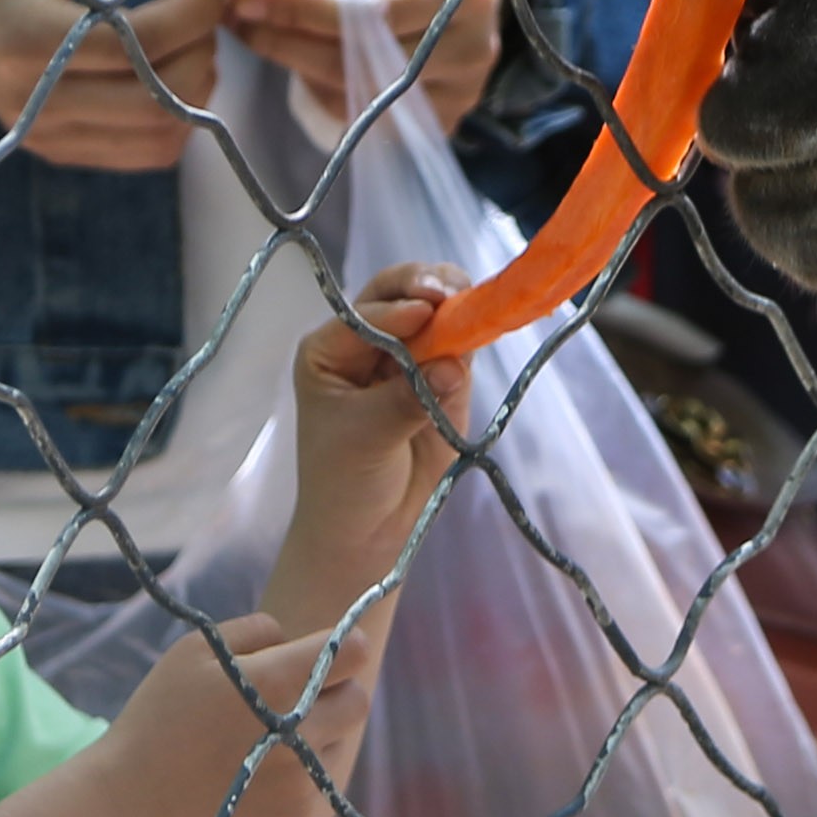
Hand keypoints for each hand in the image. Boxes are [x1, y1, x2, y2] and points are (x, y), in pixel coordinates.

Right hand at [0, 0, 228, 172]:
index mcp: (29, 37)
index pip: (138, 42)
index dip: (198, 10)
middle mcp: (35, 99)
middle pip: (157, 99)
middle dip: (204, 49)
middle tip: (209, 5)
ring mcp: (43, 132)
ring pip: (160, 136)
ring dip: (196, 87)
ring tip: (192, 37)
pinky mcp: (53, 147)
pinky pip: (141, 152)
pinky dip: (173, 116)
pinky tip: (167, 69)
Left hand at [224, 0, 512, 132]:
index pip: (369, 11)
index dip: (301, 8)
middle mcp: (469, 46)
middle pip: (358, 61)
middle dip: (285, 37)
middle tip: (234, 13)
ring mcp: (459, 91)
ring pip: (354, 95)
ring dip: (294, 62)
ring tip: (256, 27)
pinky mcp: (443, 119)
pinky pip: (363, 116)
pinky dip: (322, 86)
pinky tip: (304, 52)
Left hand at [266, 259, 474, 638]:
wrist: (369, 529)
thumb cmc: (345, 480)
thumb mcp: (366, 436)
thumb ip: (408, 397)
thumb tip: (453, 364)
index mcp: (331, 348)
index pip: (367, 313)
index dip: (400, 308)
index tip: (428, 310)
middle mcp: (369, 343)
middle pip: (401, 294)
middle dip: (429, 286)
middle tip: (452, 292)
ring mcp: (408, 358)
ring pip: (437, 314)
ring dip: (458, 305)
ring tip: (477, 307)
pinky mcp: (442, 379)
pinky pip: (461, 348)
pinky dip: (474, 337)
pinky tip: (485, 328)